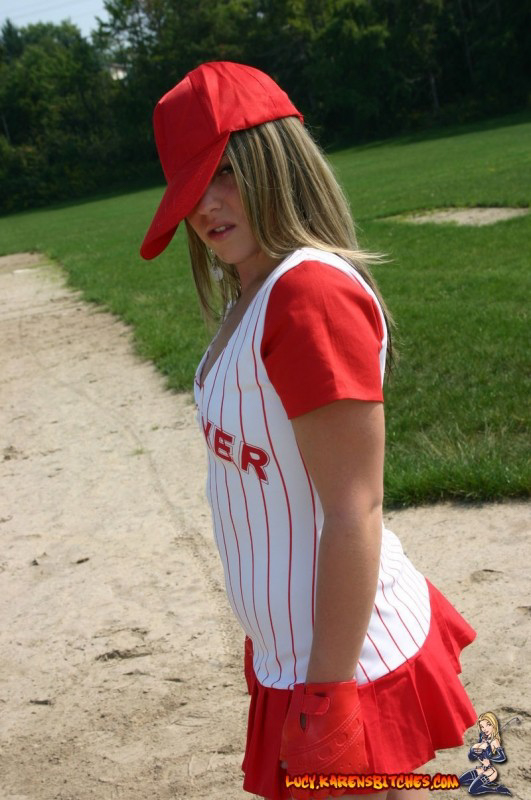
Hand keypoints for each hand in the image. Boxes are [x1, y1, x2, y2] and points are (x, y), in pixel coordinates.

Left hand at [280, 680, 368, 798]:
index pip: (300, 794)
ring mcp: (342, 770)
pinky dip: (346, 776)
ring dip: (331, 783)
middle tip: (315, 774)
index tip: (301, 783)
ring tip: (329, 770)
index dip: (300, 789)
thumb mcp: (290, 731)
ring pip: (336, 790)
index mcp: (304, 769)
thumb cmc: (307, 709)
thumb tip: (286, 766)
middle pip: (319, 794)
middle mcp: (323, 775)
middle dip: (316, 787)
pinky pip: (350, 779)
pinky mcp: (357, 763)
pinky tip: (341, 765)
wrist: (331, 693)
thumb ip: (288, 752)